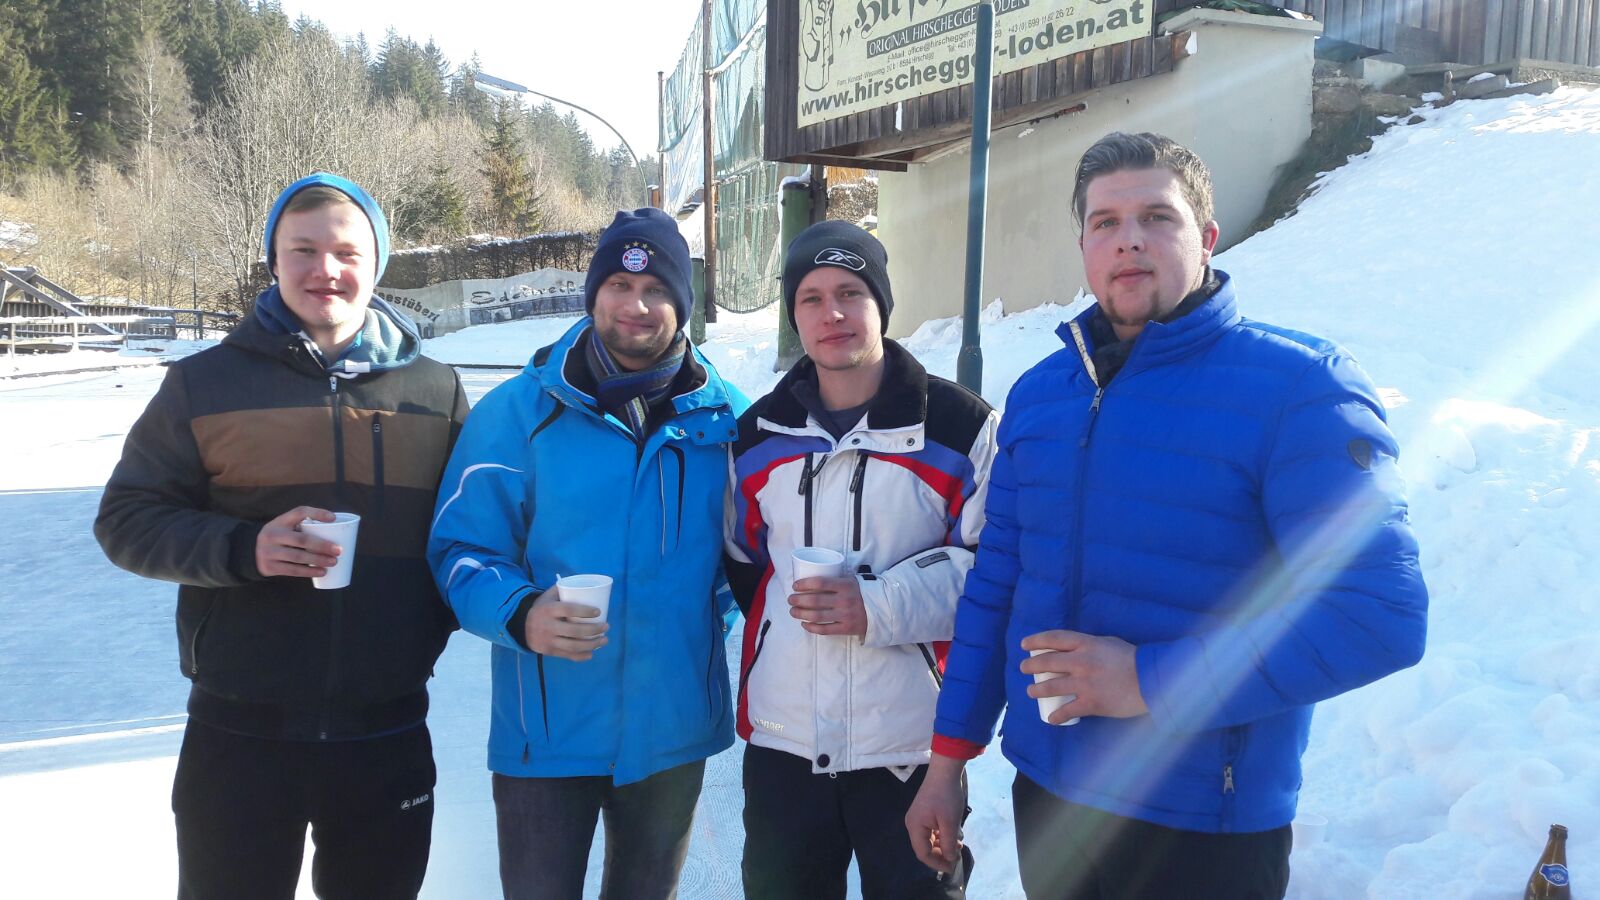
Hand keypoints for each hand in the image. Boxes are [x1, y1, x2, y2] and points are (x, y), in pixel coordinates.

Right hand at [255, 507, 339, 577]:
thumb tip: (336, 530)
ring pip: (298, 557)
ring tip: (333, 562)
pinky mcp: (269, 567)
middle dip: (322, 545)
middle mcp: (272, 535)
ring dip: (318, 560)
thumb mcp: (285, 526)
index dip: (317, 513)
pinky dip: (309, 572)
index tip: (333, 518)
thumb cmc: (280, 537)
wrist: (251, 552)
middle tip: (338, 550)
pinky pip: (292, 570)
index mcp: (280, 521)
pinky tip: (322, 572)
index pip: (299, 512)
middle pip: (301, 540)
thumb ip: (303, 525)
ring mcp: (269, 552)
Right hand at [523, 585, 608, 660]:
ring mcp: (549, 641)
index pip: (569, 610)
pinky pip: (567, 655)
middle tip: (606, 626)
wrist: (521, 626)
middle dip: (593, 630)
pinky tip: (591, 653)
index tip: (598, 612)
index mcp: (549, 610)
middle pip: (574, 631)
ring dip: (592, 644)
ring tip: (604, 640)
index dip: (585, 611)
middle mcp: (548, 627)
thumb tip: (584, 585)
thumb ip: (563, 590)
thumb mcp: (547, 597)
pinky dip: (581, 656)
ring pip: (573, 646)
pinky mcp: (549, 651)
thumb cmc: (541, 608)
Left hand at [788, 575, 866, 636]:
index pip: (820, 582)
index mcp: (845, 585)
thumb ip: (835, 581)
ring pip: (816, 615)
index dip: (804, 584)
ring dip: (800, 613)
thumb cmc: (861, 593)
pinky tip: (804, 624)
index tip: (795, 586)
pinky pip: (824, 629)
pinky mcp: (846, 628)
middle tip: (790, 599)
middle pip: (814, 600)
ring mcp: (845, 615)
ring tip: (793, 611)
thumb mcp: (851, 581)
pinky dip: (811, 627)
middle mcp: (844, 600)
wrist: (881, 610)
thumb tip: (811, 579)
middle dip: (798, 600)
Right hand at [905, 754, 965, 873]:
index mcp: (915, 827)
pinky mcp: (925, 813)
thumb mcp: (950, 822)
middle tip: (958, 855)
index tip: (952, 868)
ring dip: (944, 845)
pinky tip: (954, 835)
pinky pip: (932, 830)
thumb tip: (950, 859)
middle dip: (941, 854)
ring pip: (930, 839)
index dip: (937, 863)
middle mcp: (913, 824)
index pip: (923, 853)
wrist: (944, 771)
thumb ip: (949, 843)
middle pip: (925, 847)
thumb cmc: (946, 797)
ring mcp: (918, 818)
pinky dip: (942, 835)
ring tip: (959, 844)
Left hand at [1021, 630, 1148, 720]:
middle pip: (1047, 662)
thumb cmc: (1134, 659)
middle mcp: (1081, 662)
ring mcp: (1085, 683)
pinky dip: (1057, 716)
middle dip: (1031, 666)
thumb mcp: (1110, 643)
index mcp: (1087, 644)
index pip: (1054, 638)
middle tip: (1024, 669)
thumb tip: (1076, 649)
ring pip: (1052, 686)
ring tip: (1031, 692)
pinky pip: (1068, 710)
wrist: (1152, 680)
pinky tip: (1052, 719)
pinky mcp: (1092, 703)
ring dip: (1037, 690)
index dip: (1036, 640)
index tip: (1025, 644)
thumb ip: (1091, 645)